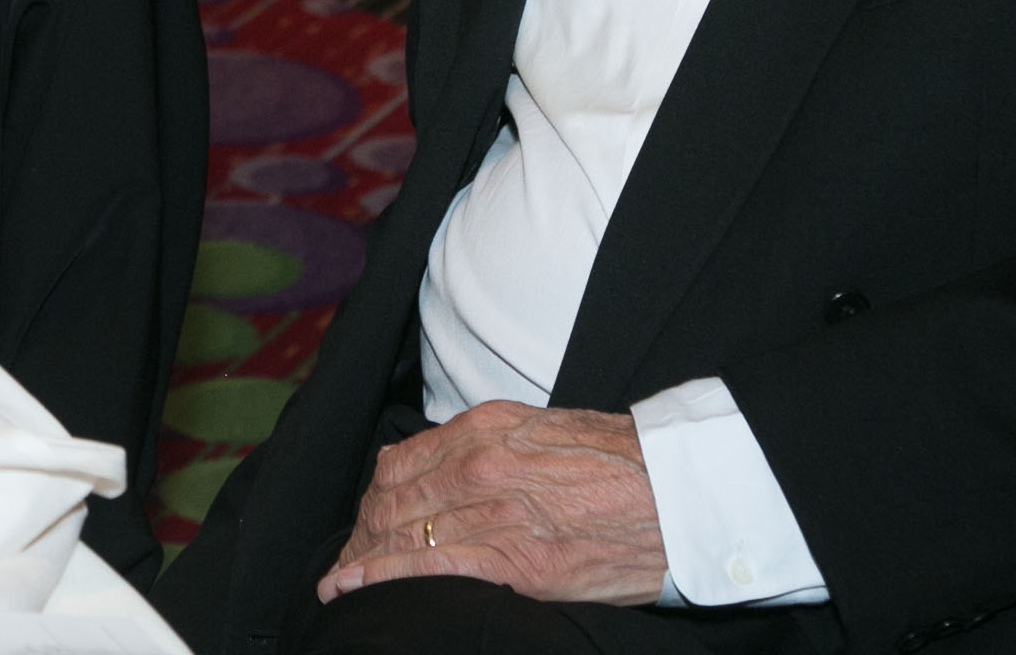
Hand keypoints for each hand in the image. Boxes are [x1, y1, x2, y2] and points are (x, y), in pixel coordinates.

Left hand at [315, 402, 666, 606]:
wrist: (676, 494)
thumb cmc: (620, 462)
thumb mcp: (543, 430)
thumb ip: (488, 445)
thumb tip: (443, 465)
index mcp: (485, 429)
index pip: (400, 462)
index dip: (373, 495)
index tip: (364, 517)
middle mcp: (478, 465)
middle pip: (392, 500)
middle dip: (361, 531)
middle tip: (346, 557)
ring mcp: (492, 513)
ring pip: (400, 533)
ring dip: (360, 559)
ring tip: (339, 579)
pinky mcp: (512, 563)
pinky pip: (426, 567)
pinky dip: (378, 577)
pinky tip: (349, 586)